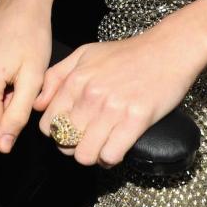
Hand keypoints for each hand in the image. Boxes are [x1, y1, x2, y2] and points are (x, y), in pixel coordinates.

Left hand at [35, 21, 206, 167]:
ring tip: (102, 144)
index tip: (70, 131)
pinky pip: (111, 155)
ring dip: (92, 155)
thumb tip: (38, 105)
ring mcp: (113, 108)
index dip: (57, 133)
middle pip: (65, 143)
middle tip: (88, 139)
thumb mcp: (85, 54)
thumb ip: (56, 76)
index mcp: (76, 80)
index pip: (49, 125)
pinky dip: (111, 157)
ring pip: (85, 155)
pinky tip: (117, 146)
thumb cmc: (127, 54)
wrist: (168, 49)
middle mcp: (91, 95)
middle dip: (74, 146)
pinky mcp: (136, 120)